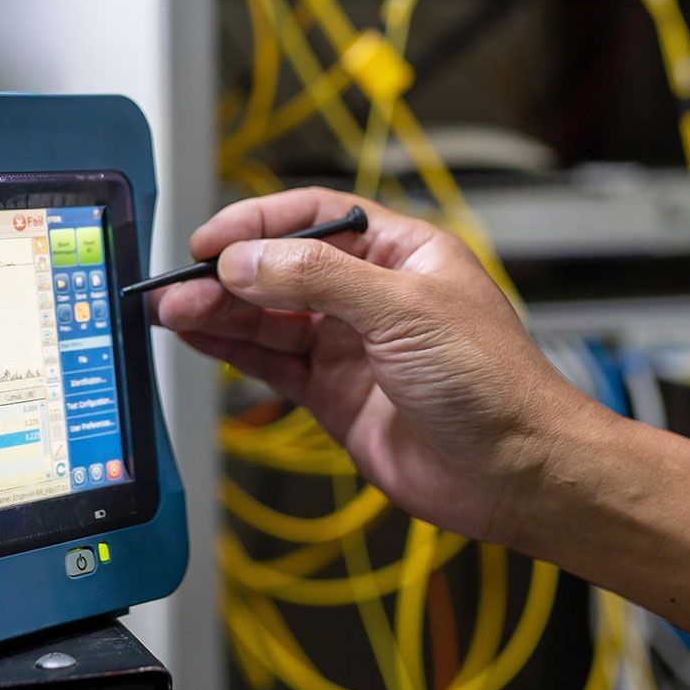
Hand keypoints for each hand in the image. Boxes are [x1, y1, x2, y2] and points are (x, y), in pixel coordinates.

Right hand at [153, 187, 605, 545]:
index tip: (212, 240)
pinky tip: (199, 340)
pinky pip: (273, 363)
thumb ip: (318, 279)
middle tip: (179, 287)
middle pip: (281, 268)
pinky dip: (233, 352)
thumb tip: (247, 259)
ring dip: (220, 313)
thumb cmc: (494, 384)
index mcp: (401, 252)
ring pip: (269, 317)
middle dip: (227, 275)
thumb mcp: (404, 310)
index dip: (258, 223)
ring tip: (172, 312)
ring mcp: (351, 346)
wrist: (517, 474)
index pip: (314, 216)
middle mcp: (371, 294)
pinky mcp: (336, 395)